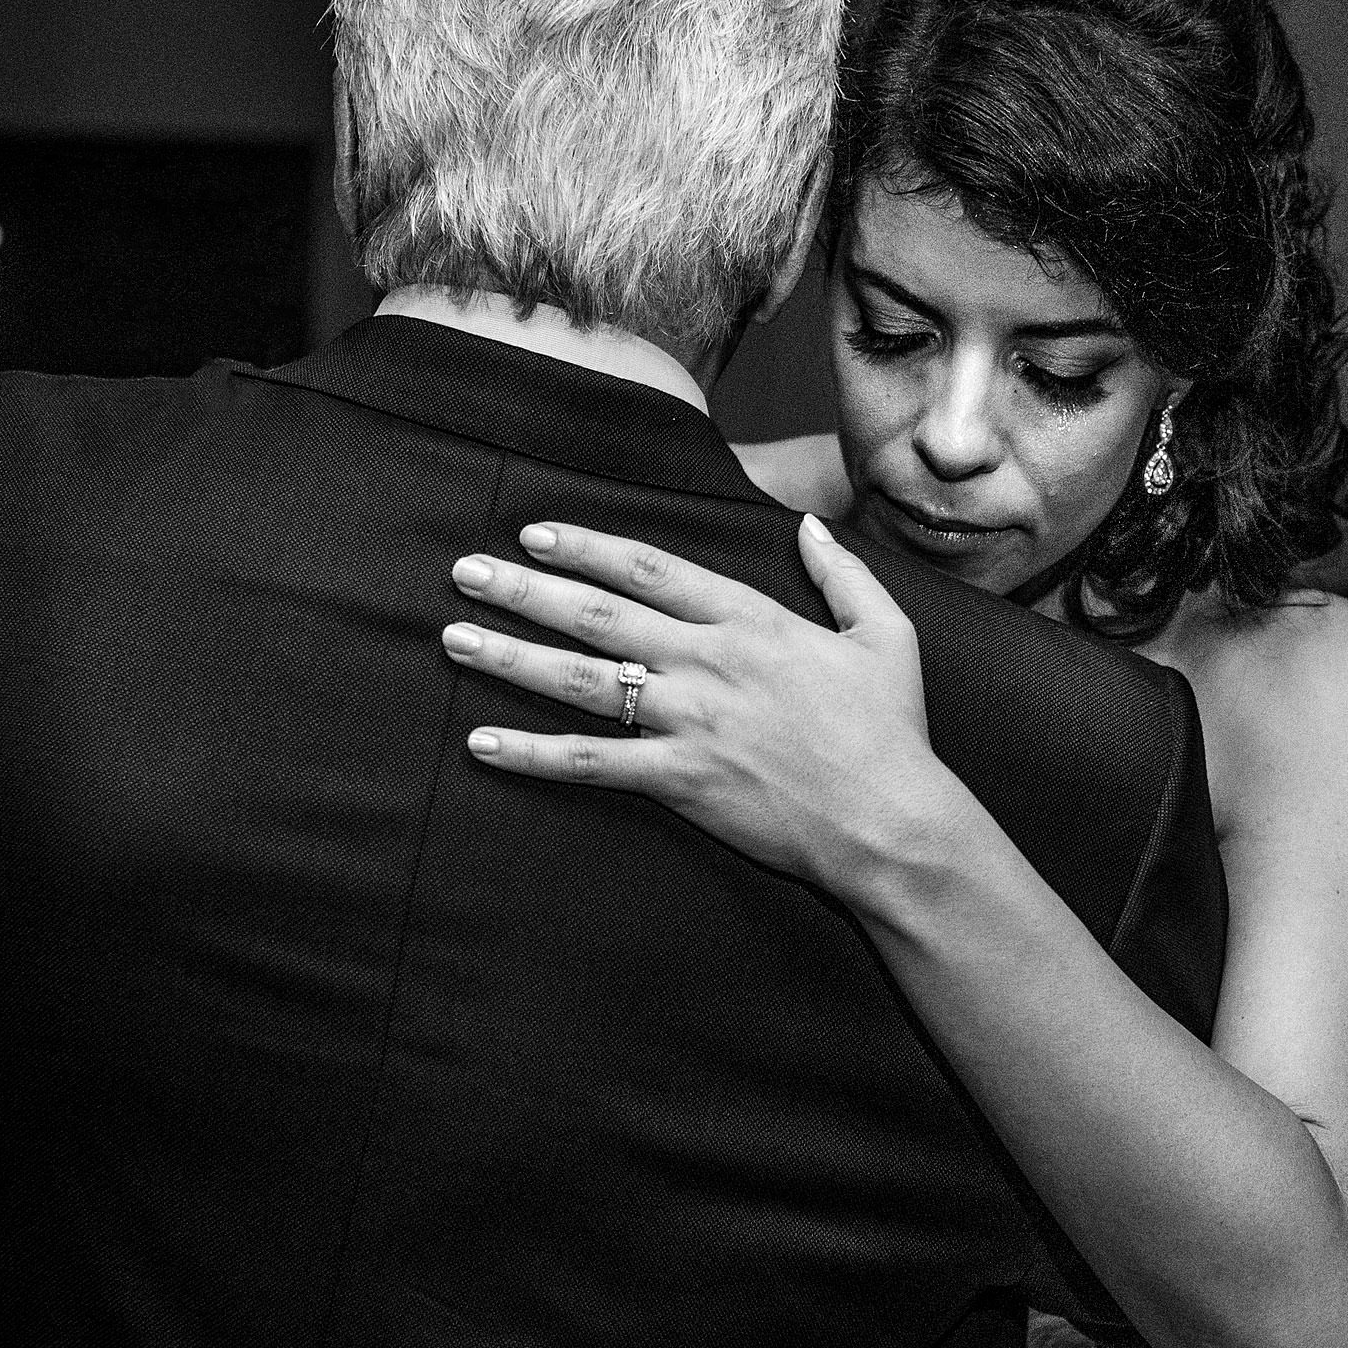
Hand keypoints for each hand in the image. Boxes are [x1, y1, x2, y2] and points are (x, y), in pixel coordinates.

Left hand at [439, 516, 984, 893]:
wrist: (892, 822)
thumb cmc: (892, 732)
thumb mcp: (885, 634)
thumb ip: (842, 573)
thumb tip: (807, 525)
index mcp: (752, 622)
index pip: (652, 570)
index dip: (587, 548)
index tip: (535, 534)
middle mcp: (709, 662)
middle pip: (598, 614)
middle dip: (524, 589)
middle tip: (465, 572)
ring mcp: (690, 721)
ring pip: (582, 679)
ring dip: (511, 656)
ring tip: (455, 637)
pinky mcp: (680, 780)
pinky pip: (591, 762)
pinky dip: (532, 753)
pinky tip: (483, 743)